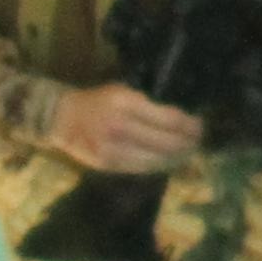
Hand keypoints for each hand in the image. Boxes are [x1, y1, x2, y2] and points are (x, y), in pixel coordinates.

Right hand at [51, 82, 205, 175]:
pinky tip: (167, 162)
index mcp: (127, 103)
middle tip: (198, 142)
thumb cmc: (97, 101)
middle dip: (188, 143)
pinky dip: (158, 165)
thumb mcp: (122, 92)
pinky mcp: (109, 164)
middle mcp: (121, 126)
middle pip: (167, 141)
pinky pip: (142, 168)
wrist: (62, 118)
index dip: (190, 126)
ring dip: (176, 157)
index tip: (199, 126)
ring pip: (157, 159)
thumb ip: (148, 105)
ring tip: (187, 153)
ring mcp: (114, 148)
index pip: (169, 119)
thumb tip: (181, 119)